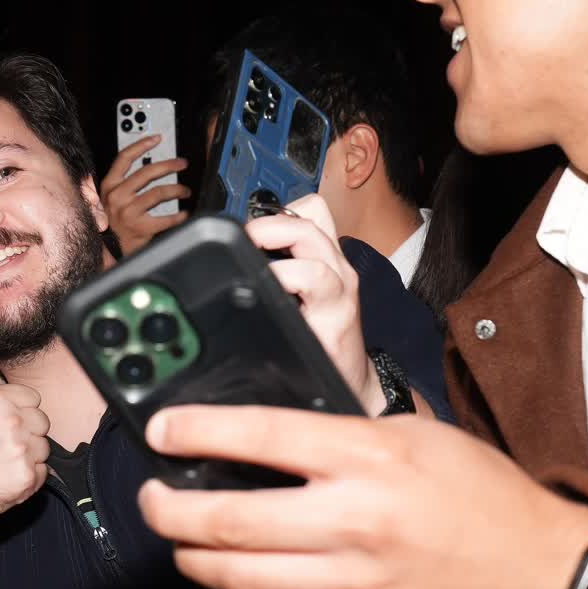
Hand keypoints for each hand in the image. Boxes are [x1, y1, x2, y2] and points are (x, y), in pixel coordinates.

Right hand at [0, 340, 49, 534]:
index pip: (32, 398)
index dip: (18, 412)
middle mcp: (11, 421)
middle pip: (41, 421)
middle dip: (26, 432)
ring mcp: (21, 449)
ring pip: (44, 446)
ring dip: (28, 455)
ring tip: (0, 462)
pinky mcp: (28, 476)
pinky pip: (44, 471)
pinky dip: (29, 477)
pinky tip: (5, 477)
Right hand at [100, 135, 190, 256]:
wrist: (106, 251)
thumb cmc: (111, 225)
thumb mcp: (108, 200)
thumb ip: (122, 184)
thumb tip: (148, 167)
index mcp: (109, 186)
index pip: (124, 158)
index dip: (141, 145)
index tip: (157, 138)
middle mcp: (117, 196)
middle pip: (147, 172)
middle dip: (169, 165)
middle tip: (182, 163)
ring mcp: (128, 212)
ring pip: (159, 192)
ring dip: (177, 189)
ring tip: (185, 190)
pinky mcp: (140, 228)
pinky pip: (166, 218)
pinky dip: (179, 215)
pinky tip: (185, 214)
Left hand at [137, 407, 587, 588]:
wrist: (542, 579)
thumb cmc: (481, 498)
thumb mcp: (419, 437)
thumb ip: (342, 435)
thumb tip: (264, 436)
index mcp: (368, 457)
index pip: (258, 435)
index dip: (192, 431)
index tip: (160, 431)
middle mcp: (351, 521)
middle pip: (222, 521)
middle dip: (165, 510)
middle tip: (153, 497)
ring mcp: (349, 583)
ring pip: (231, 580)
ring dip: (189, 561)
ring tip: (183, 543)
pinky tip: (228, 588)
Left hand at [248, 195, 376, 411]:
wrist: (352, 378)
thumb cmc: (323, 336)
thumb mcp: (305, 296)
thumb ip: (280, 273)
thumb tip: (236, 260)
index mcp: (326, 258)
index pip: (311, 210)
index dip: (278, 211)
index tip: (251, 228)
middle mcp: (337, 267)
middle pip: (309, 221)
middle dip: (269, 224)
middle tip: (246, 241)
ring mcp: (339, 289)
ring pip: (314, 244)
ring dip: (277, 244)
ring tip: (255, 261)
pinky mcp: (337, 313)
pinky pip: (315, 282)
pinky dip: (288, 278)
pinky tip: (272, 290)